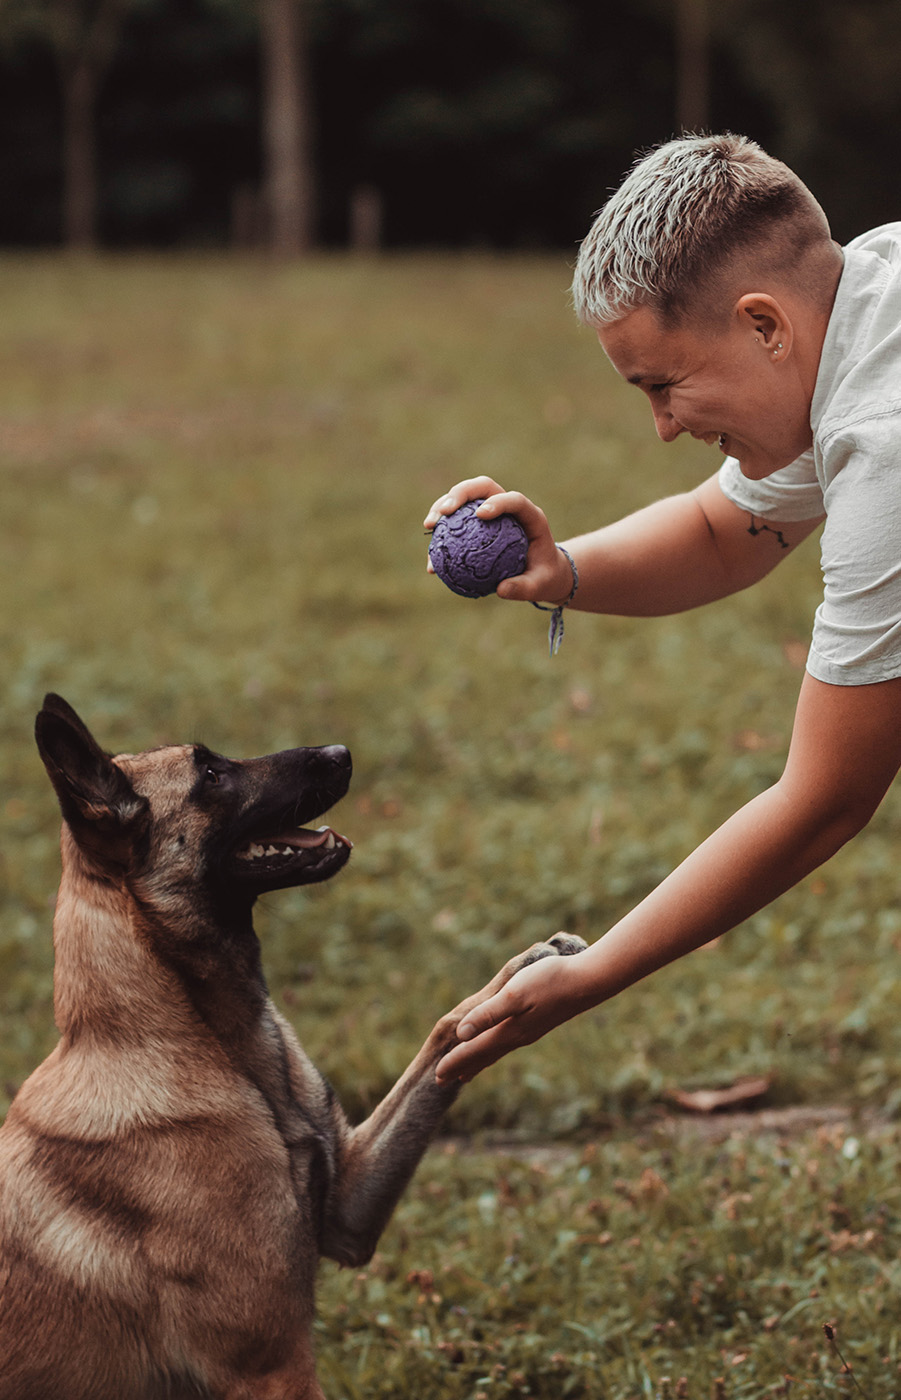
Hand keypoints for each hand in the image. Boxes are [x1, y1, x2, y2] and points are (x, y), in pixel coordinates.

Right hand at [423, 476, 571, 602]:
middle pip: (483, 487)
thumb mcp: (539, 585)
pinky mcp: (476, 522)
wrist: (541, 572)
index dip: (497, 502)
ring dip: (442, 506)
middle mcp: (508, 506)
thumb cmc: (543, 576)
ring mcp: (491, 510)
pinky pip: (456, 522)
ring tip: (429, 526)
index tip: (480, 514)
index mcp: (530, 516)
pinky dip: (441, 534)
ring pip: (464, 497)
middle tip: (444, 512)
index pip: (514, 500)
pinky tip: (431, 558)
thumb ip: (524, 587)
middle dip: (460, 493)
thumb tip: (502, 590)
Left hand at [434, 948, 588, 1083]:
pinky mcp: (539, 1023)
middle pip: (484, 1056)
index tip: (436, 1077)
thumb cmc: (550, 981)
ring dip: (479, 1060)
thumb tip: (461, 1035)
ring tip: (467, 1071)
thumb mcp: (514, 994)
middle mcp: (518, 1036)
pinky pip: (508, 1043)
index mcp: (508, 1030)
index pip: (474, 1050)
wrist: (588, 980)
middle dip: (463, 1066)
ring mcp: (530, 1031)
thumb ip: (487, 1015)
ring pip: (497, 1051)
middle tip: (443, 1082)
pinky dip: (495, 1049)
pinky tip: (499, 1044)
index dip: (454, 1061)